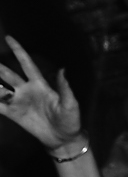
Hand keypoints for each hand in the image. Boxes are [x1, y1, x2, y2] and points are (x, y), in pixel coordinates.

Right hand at [0, 37, 84, 151]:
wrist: (63, 138)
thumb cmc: (69, 119)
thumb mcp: (70, 103)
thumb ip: (64, 88)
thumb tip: (63, 69)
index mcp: (40, 84)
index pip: (27, 64)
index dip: (18, 51)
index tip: (9, 38)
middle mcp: (26, 90)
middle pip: (8, 74)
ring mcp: (18, 101)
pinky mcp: (13, 113)